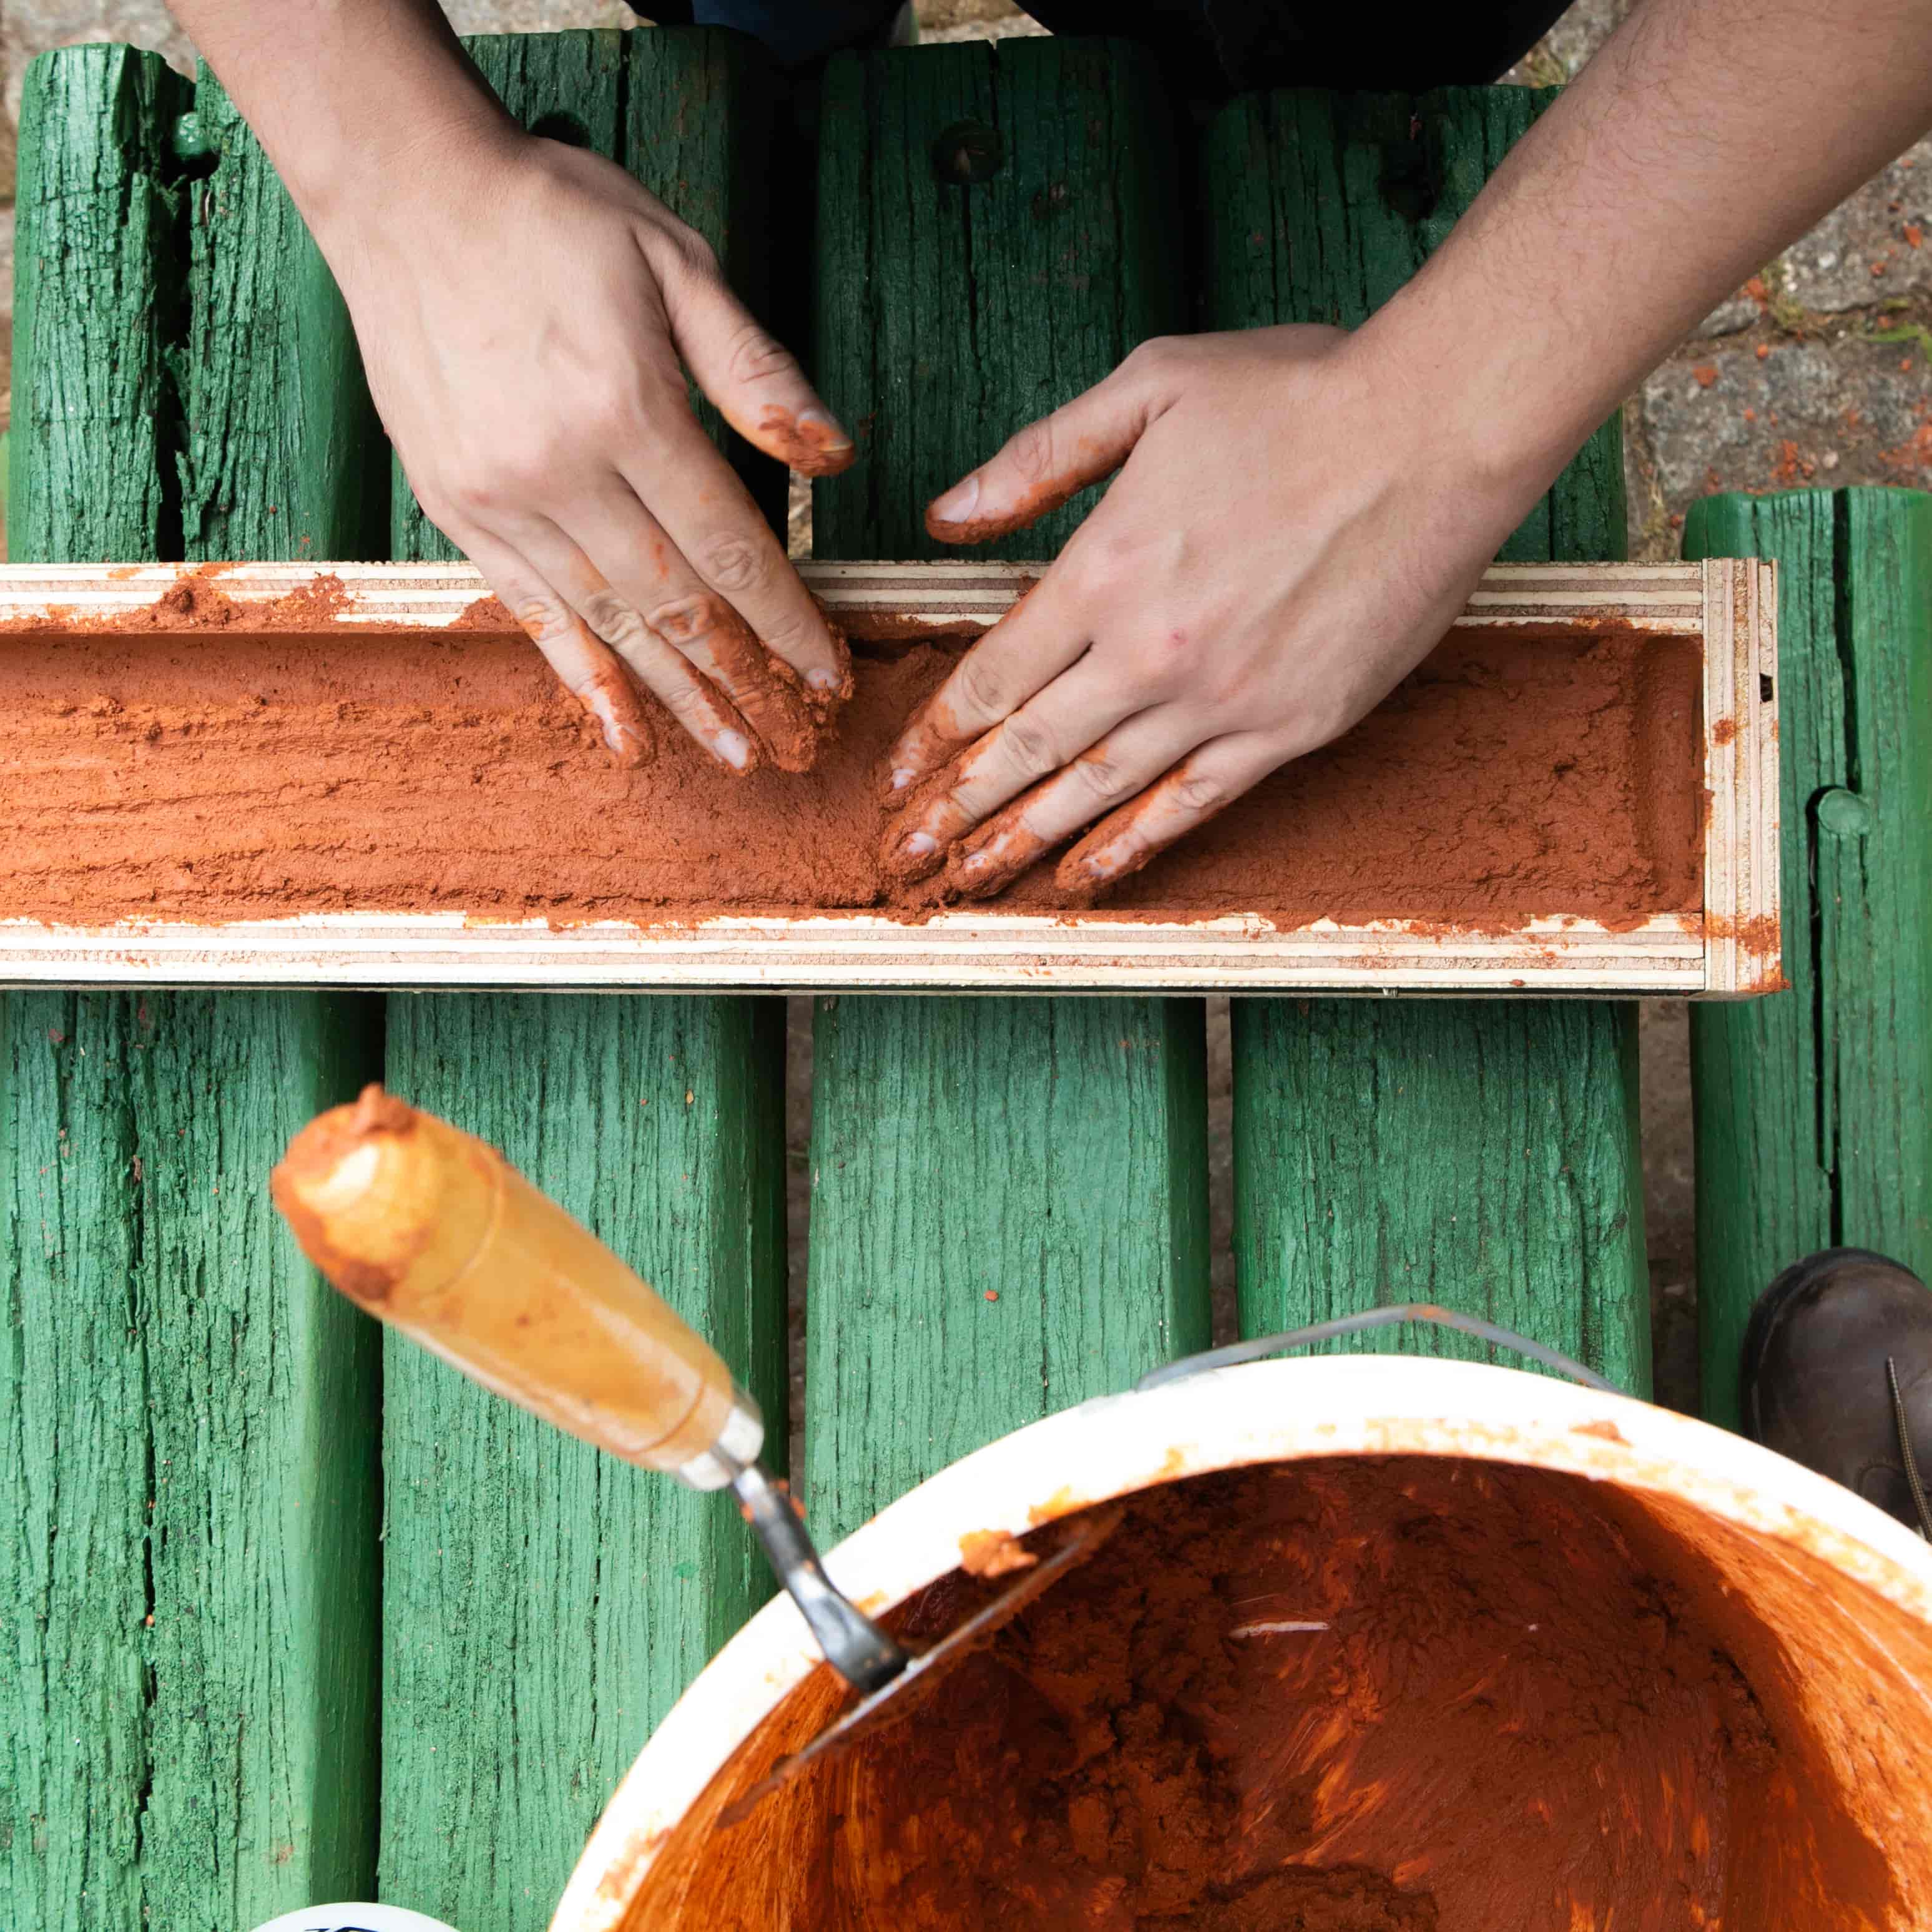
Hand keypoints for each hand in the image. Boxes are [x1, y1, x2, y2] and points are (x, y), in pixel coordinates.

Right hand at [326, 128, 854, 771]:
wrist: (405, 191)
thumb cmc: (553, 216)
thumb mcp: (676, 260)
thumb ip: (756, 371)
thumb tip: (835, 457)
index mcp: (628, 410)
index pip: (731, 549)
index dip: (787, 623)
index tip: (828, 675)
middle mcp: (561, 471)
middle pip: (675, 606)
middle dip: (743, 682)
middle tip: (793, 745)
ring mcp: (502, 498)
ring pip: (609, 624)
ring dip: (677, 698)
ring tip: (731, 754)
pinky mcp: (458, 509)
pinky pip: (532, 613)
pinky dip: (582, 677)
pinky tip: (621, 731)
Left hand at [879, 326, 1542, 896]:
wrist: (1435, 431)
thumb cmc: (1298, 394)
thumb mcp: (1147, 386)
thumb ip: (1038, 459)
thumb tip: (946, 516)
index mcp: (1107, 569)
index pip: (995, 674)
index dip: (938, 732)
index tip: (899, 773)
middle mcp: (1151, 650)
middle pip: (1030, 747)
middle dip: (958, 807)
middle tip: (908, 854)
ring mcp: (1223, 699)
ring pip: (1100, 789)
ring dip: (1027, 841)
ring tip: (973, 884)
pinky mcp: (1290, 728)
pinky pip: (1194, 803)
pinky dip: (1135, 844)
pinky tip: (1087, 875)